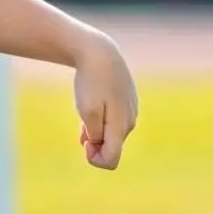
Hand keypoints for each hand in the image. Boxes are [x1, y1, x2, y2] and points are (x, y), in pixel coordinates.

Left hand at [73, 36, 137, 168]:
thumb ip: (95, 135)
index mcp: (121, 126)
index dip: (94, 159)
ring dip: (97, 131)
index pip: (111, 161)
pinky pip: (113, 121)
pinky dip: (100, 121)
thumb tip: (99, 144)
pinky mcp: (127, 102)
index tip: (84, 143)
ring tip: (85, 113)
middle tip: (82, 126)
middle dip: (95, 144)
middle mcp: (130, 122)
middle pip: (112, 148)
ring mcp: (130, 111)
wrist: (100, 52)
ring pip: (112, 133)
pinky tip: (92, 108)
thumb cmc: (91, 82)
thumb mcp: (87, 111)